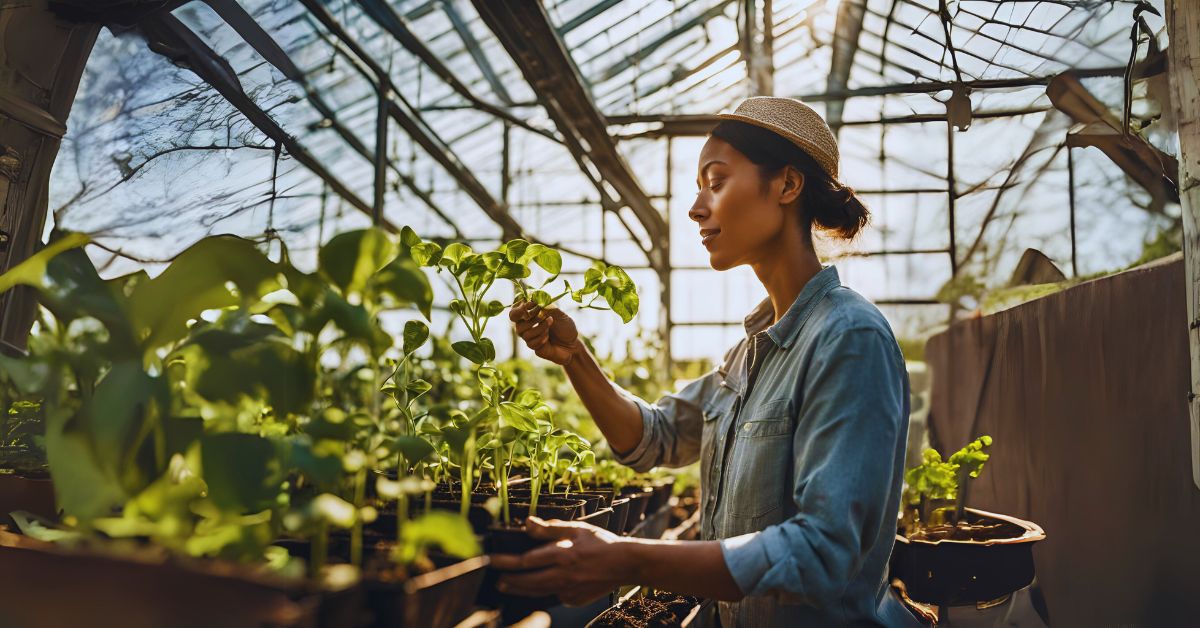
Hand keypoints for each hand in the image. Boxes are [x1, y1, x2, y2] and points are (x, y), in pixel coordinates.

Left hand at [490, 516, 632, 605]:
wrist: (625, 564)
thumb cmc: (601, 543)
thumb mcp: (576, 529)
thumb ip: (550, 527)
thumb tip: (527, 523)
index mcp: (562, 555)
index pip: (527, 560)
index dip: (506, 561)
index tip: (492, 559)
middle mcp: (563, 575)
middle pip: (528, 581)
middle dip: (508, 580)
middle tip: (495, 578)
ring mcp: (568, 590)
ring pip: (537, 591)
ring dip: (520, 589)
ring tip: (506, 585)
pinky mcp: (573, 599)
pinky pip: (553, 594)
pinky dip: (543, 590)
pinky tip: (537, 585)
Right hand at [509, 301, 580, 365]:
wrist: (573, 344)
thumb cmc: (565, 327)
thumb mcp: (560, 314)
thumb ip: (548, 307)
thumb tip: (537, 299)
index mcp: (531, 314)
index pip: (515, 310)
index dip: (519, 307)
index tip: (532, 304)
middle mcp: (527, 325)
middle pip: (515, 321)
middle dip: (530, 318)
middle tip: (543, 316)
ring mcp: (529, 336)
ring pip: (524, 333)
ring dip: (539, 327)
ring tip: (550, 324)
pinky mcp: (534, 347)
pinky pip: (531, 343)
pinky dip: (541, 339)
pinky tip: (548, 338)